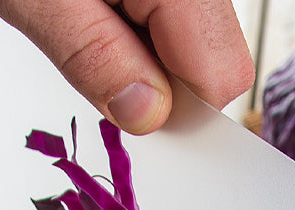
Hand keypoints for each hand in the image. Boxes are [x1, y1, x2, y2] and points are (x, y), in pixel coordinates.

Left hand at [0, 0, 254, 133]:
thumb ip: (93, 55)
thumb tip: (146, 113)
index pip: (219, 76)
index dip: (173, 108)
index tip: (123, 105)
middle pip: (211, 53)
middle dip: (155, 74)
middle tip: (86, 44)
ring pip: (186, 30)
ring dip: (136, 44)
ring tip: (74, 6)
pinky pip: (163, 8)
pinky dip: (126, 16)